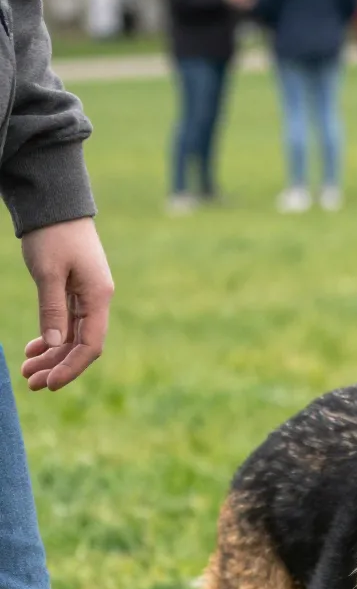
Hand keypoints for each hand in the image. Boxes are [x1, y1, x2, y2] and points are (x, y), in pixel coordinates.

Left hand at [20, 217, 112, 390]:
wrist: (56, 205)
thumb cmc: (53, 235)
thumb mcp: (48, 273)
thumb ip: (52, 310)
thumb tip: (55, 345)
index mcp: (98, 297)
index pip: (90, 344)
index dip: (70, 367)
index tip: (49, 384)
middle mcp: (97, 300)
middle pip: (82, 344)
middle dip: (57, 366)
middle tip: (31, 383)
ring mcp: (88, 296)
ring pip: (72, 335)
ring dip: (52, 355)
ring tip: (27, 370)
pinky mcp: (76, 291)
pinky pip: (67, 322)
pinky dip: (51, 337)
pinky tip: (35, 348)